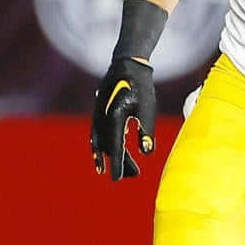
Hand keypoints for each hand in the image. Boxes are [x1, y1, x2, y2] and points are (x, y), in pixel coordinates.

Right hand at [90, 57, 157, 180]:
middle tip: (133, 175)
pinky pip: (97, 135)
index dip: (117, 164)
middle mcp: (102, 118)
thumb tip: (147, 152)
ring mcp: (98, 116)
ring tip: (118, 171)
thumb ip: (146, 129)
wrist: (127, 65)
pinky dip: (99, 148)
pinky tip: (103, 156)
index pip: (115, 146)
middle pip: (108, 147)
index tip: (117, 179)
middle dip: (119, 162)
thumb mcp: (147, 107)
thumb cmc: (141, 86)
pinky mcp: (98, 114)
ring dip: (110, 156)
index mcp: (115, 116)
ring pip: (102, 142)